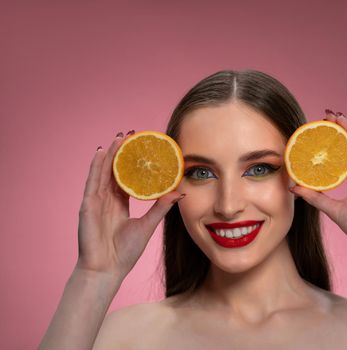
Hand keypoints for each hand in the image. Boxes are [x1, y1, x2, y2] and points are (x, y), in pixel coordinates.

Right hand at [76, 131, 184, 279]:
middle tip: (132, 135)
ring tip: (119, 137)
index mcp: (119, 204)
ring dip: (111, 154)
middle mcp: (107, 200)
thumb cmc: (125, 253)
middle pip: (114, 170)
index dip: (133, 163)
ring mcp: (96, 201)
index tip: (142, 148)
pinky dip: (96, 166)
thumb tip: (180, 192)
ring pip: (103, 171)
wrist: (107, 270)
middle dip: (122, 152)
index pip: (126, 178)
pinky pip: (92, 181)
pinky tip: (101, 152)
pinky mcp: (88, 205)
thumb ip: (161, 207)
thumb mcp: (148, 225)